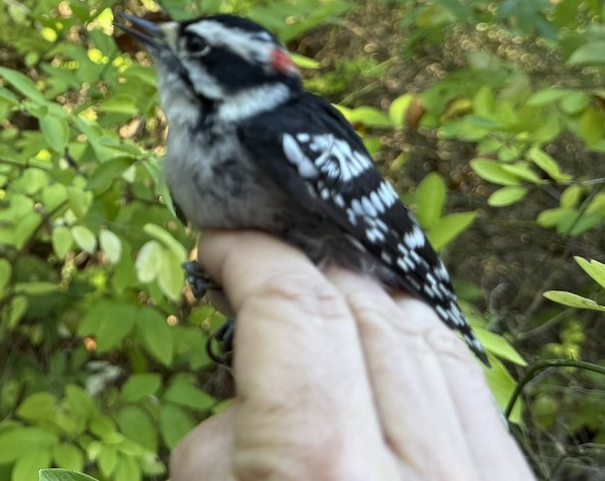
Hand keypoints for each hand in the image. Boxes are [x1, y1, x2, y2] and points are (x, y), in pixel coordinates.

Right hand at [170, 230, 533, 480]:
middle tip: (261, 259)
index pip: (293, 309)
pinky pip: (469, 383)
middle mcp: (418, 468)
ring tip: (318, 288)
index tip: (221, 243)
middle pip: (363, 309)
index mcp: (321, 469)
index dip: (249, 254)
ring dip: (365, 294)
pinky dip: (421, 340)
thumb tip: (252, 387)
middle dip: (304, 265)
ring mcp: (480, 477)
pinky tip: (389, 333)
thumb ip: (223, 436)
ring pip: (427, 335)